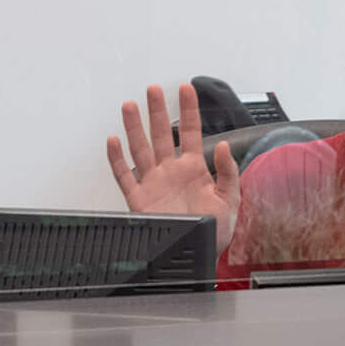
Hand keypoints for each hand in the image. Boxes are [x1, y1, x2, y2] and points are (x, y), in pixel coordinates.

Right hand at [105, 82, 241, 249]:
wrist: (200, 257)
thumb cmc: (216, 232)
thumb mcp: (231, 200)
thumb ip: (228, 172)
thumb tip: (223, 146)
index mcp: (195, 169)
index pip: (191, 131)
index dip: (188, 109)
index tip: (186, 88)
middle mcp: (171, 172)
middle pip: (162, 134)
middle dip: (157, 111)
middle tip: (152, 90)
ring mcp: (154, 183)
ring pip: (141, 149)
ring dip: (135, 128)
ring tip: (130, 106)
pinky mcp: (139, 200)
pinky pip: (125, 175)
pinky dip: (117, 159)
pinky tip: (113, 141)